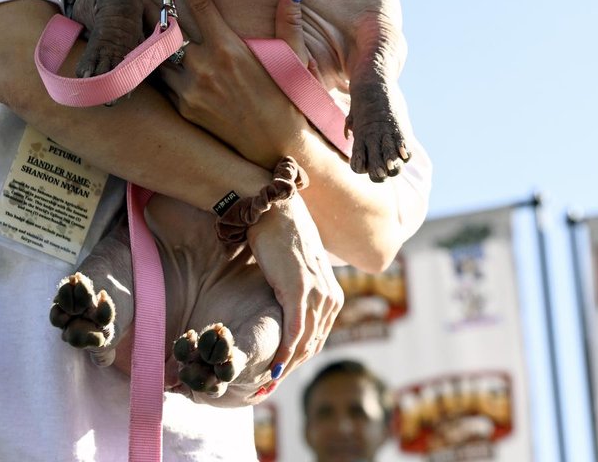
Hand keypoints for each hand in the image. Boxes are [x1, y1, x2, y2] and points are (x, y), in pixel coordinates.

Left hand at [158, 0, 308, 165]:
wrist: (278, 148)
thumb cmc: (288, 100)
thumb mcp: (294, 57)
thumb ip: (288, 20)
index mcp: (228, 48)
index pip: (197, 4)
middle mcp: (204, 66)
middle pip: (167, 27)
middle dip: (158, 8)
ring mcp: (190, 90)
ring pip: (158, 55)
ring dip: (153, 40)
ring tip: (144, 25)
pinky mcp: (184, 109)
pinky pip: (163, 82)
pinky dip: (158, 69)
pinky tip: (152, 59)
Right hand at [246, 190, 342, 379]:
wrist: (276, 210)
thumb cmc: (280, 238)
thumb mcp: (294, 271)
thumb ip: (296, 292)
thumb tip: (284, 307)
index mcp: (332, 296)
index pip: (317, 339)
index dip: (299, 361)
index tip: (279, 377)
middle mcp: (330, 298)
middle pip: (312, 346)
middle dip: (291, 369)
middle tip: (268, 388)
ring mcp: (318, 295)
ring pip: (304, 344)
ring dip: (286, 366)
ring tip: (266, 384)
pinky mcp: (300, 291)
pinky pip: (295, 331)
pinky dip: (284, 353)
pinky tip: (272, 367)